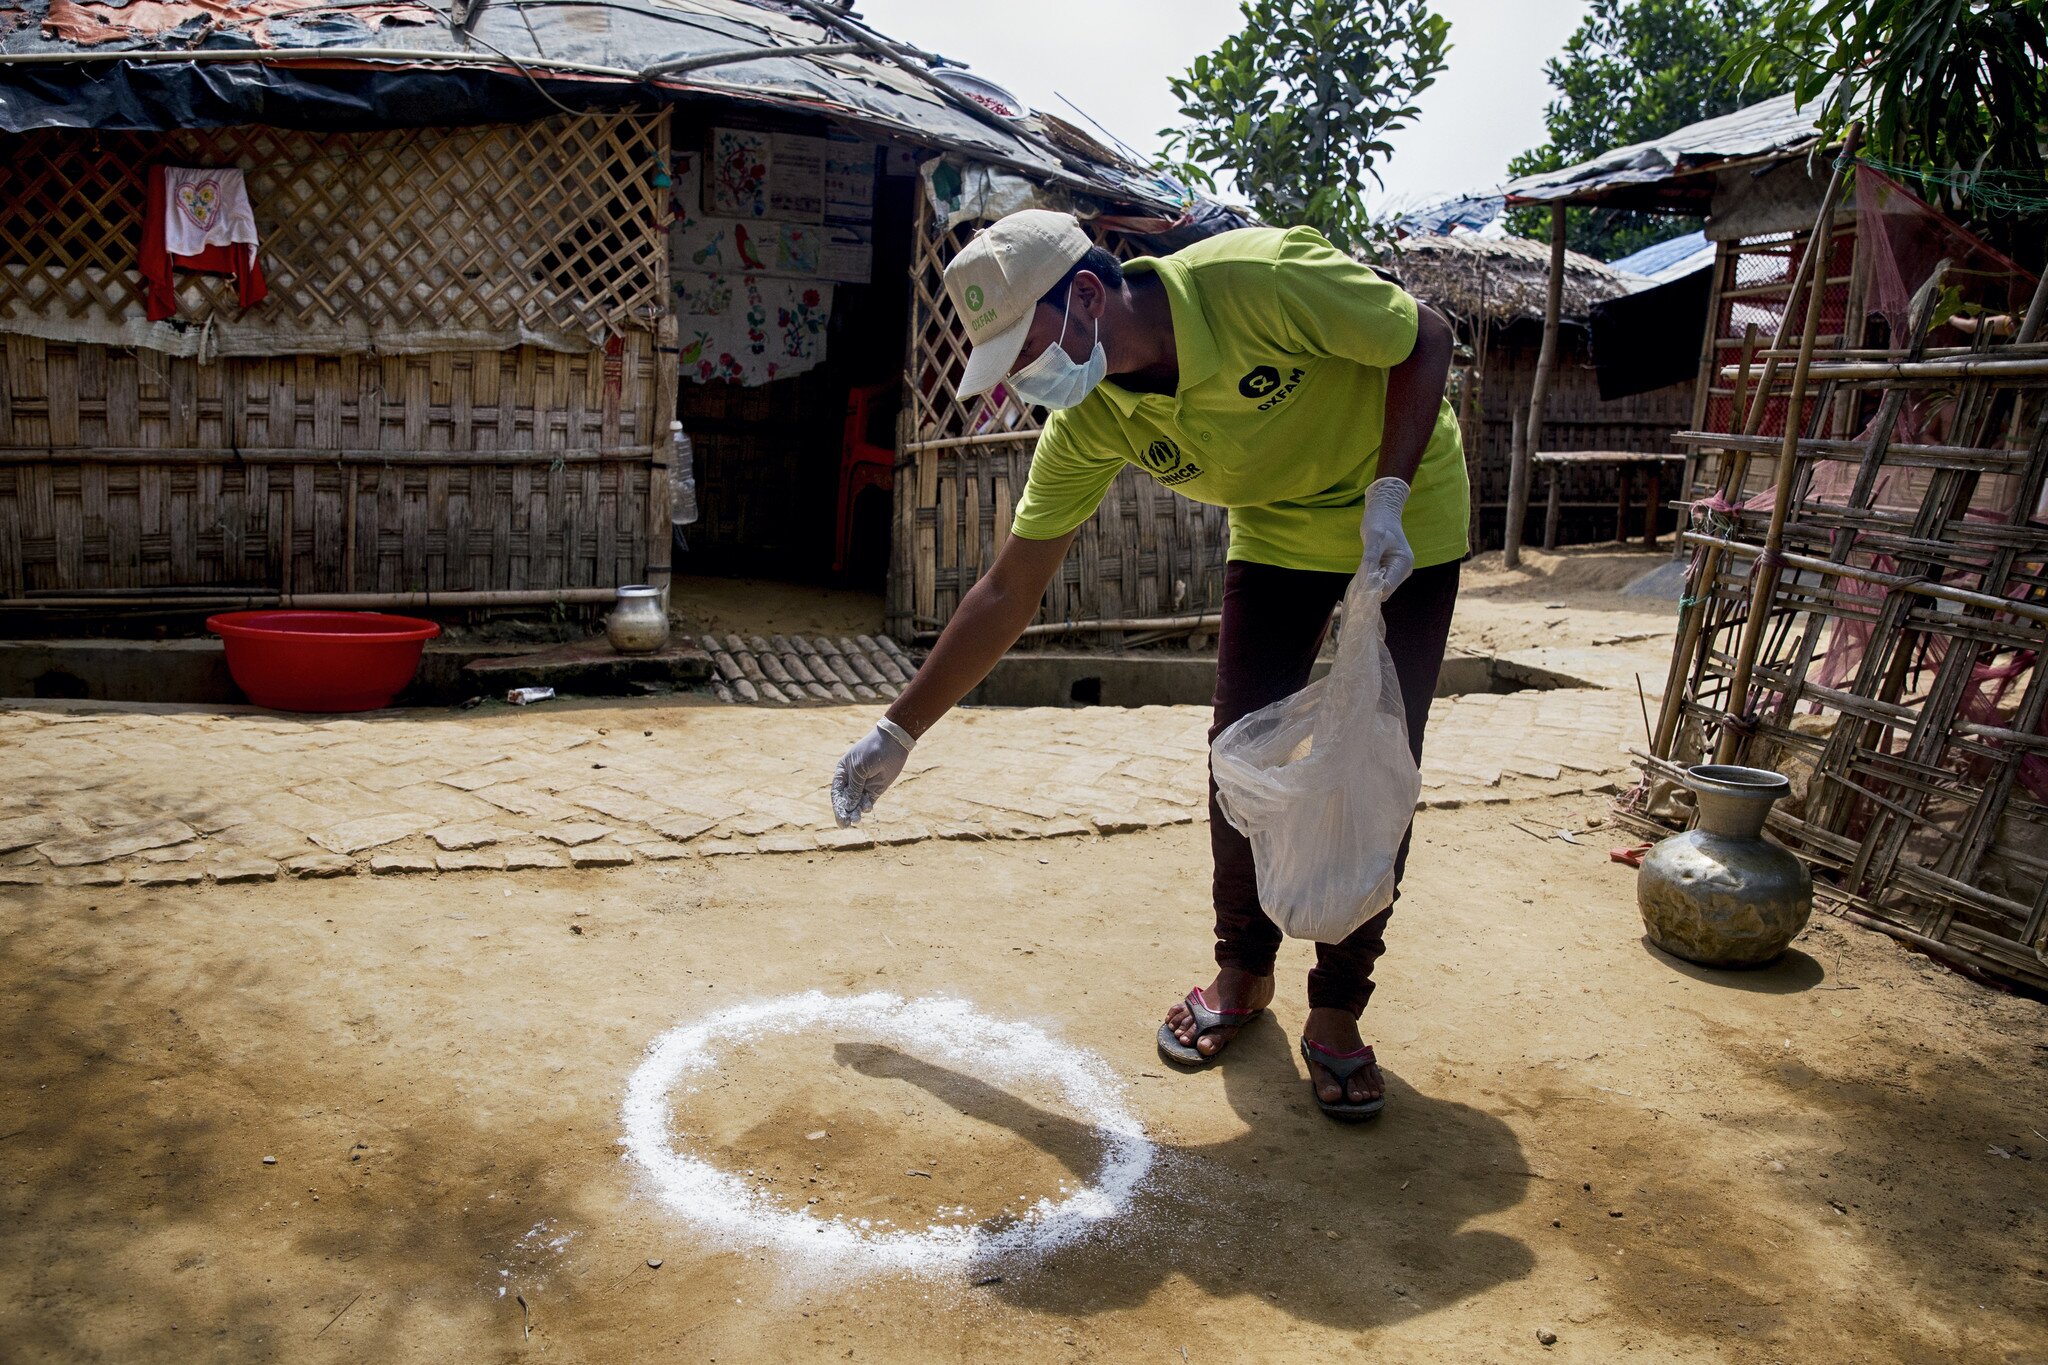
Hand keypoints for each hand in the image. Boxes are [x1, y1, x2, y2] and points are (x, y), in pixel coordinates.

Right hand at [831, 718, 914, 826]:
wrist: (893, 742)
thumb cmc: (871, 751)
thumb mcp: (859, 769)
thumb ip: (854, 788)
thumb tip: (848, 806)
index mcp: (842, 773)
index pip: (837, 793)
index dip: (837, 807)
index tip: (840, 819)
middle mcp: (852, 781)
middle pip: (846, 801)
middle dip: (846, 813)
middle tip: (847, 824)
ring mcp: (864, 785)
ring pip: (857, 803)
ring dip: (856, 812)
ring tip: (858, 819)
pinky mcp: (876, 789)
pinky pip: (868, 801)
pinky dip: (867, 806)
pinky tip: (867, 808)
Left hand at [1361, 476, 1413, 593]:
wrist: (1383, 512)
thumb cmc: (1379, 521)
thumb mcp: (1373, 537)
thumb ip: (1370, 557)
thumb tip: (1366, 579)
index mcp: (1404, 564)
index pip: (1387, 587)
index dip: (1372, 588)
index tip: (1359, 584)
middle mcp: (1403, 571)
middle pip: (1385, 590)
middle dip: (1370, 587)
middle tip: (1358, 578)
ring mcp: (1397, 571)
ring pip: (1381, 588)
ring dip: (1369, 584)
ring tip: (1361, 571)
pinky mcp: (1390, 570)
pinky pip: (1379, 581)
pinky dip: (1370, 580)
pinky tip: (1363, 571)